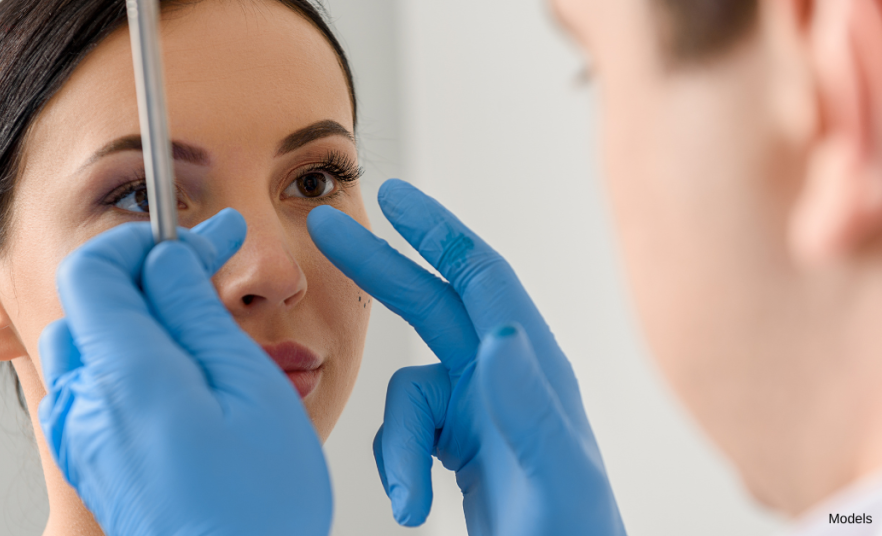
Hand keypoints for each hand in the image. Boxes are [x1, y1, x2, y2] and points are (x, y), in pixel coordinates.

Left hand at [37, 210, 331, 535]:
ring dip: (140, 313)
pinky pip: (92, 380)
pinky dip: (130, 354)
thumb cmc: (257, 505)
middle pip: (90, 299)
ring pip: (90, 337)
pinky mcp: (89, 455)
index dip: (147, 239)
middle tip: (210, 274)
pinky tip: (182, 373)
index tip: (202, 238)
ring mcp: (81, 432)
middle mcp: (86, 401)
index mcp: (125, 376)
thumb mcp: (248, 389)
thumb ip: (198, 311)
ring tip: (203, 327)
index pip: (96, 267)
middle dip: (148, 272)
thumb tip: (170, 256)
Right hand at [307, 180, 625, 535]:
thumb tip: (499, 332)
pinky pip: (403, 431)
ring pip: (406, 392)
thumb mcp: (553, 472)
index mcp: (532, 366)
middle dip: (380, 268)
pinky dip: (396, 465)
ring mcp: (476, 407)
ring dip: (396, 446)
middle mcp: (503, 376)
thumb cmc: (571, 532)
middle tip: (329, 229)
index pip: (481, 277)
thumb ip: (526, 403)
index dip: (437, 232)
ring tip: (409, 499)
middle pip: (431, 303)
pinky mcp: (455, 441)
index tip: (393, 196)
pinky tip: (412, 504)